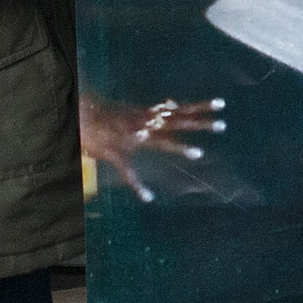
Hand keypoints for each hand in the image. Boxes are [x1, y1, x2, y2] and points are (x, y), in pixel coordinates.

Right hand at [80, 96, 225, 203]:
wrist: (78, 114)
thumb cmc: (104, 113)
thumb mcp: (131, 110)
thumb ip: (152, 112)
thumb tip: (170, 103)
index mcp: (148, 115)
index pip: (180, 109)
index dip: (200, 107)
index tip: (222, 104)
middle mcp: (145, 124)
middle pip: (177, 122)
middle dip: (200, 123)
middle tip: (223, 125)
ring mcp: (132, 139)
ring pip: (160, 143)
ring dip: (180, 148)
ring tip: (199, 153)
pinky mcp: (116, 153)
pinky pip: (128, 172)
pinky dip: (137, 186)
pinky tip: (148, 198)